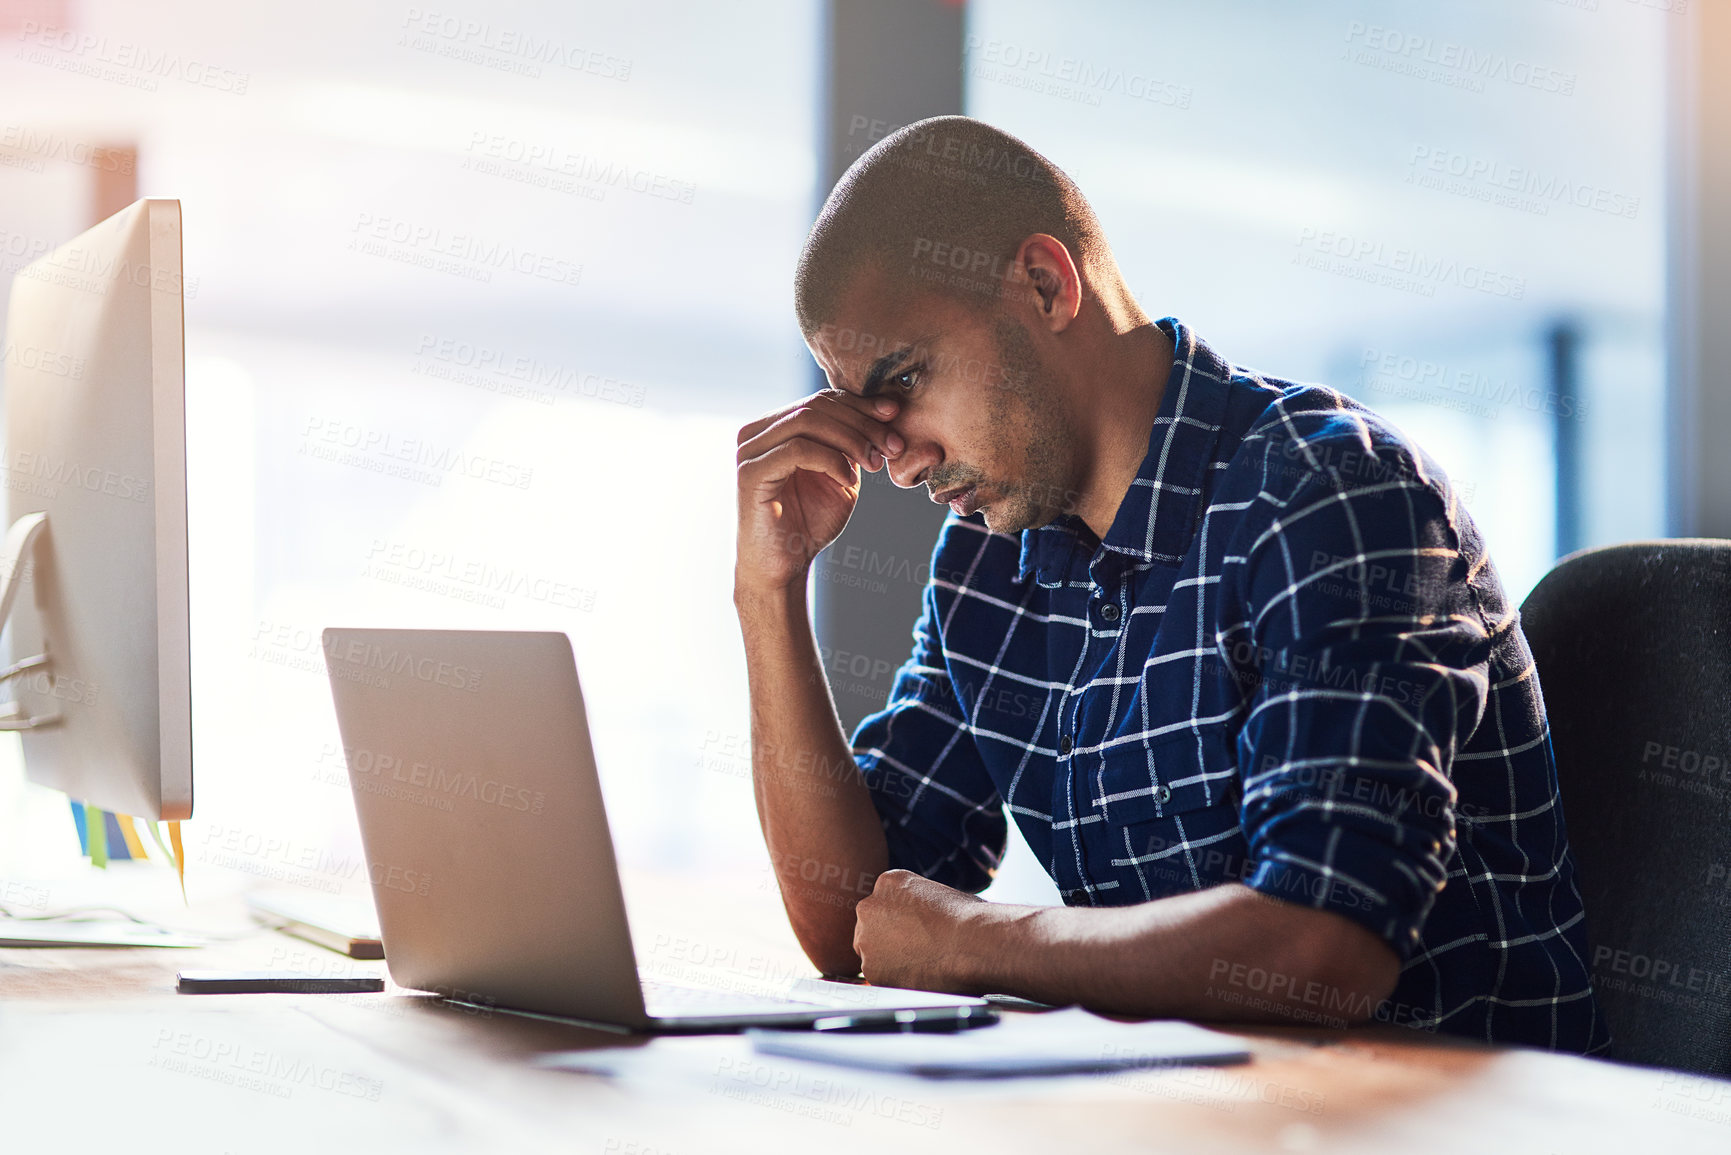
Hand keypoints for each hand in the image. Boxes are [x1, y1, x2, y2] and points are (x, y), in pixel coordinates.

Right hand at [735, 390, 902, 593]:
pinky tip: (848, 480)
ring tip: (875, 463)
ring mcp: (750, 450)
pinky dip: (831, 460)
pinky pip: (797, 449)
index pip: (821, 400)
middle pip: (816, 406)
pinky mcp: (750, 472)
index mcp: (775, 428)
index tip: (895, 415)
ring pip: (807, 421)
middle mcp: (757, 433)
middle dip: (862, 422)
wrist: (784, 566)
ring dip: (850, 439)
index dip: (861, 404)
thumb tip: (885, 409)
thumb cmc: (810, 523)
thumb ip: (852, 443)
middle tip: (892, 445)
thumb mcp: (841, 475)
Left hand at [851, 869, 992, 992]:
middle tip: (916, 951)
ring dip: (890, 960)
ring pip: (872, 953)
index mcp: (888, 882)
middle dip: (888, 940)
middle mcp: (869, 906)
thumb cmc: (969, 919)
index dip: (900, 922)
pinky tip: (919, 975)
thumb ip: (916, 905)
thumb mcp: (937, 894)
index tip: (916, 932)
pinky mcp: (871, 967)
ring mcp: (866, 937)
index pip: (883, 905)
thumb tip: (917, 922)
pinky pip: (879, 976)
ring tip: (923, 963)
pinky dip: (895, 979)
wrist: (972, 942)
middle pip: (870, 927)